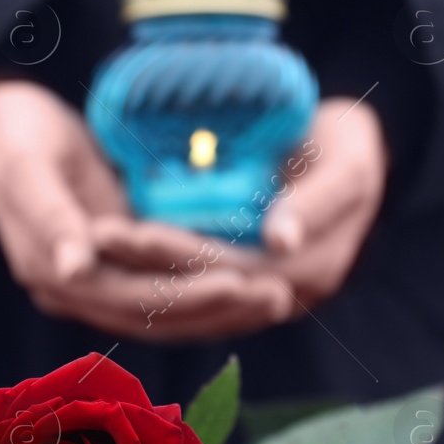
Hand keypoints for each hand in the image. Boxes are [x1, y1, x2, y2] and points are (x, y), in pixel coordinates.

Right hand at [0, 79, 294, 339]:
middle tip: (281, 296)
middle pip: (157, 316)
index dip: (185, 296)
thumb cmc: (14, 133)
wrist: (6, 118)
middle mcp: (77, 290)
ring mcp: (100, 281)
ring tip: (281, 298)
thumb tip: (73, 269)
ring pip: (168, 314)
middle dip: (219, 309)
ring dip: (224, 311)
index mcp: (53, 273)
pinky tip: (254, 284)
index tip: (239, 283)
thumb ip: (48, 216)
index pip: (130, 299)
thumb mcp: (23, 165)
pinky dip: (211, 293)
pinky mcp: (121, 266)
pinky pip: (171, 291)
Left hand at [93, 96, 387, 318]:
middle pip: (197, 286)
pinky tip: (108, 246)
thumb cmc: (351, 148)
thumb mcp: (349, 167)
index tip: (129, 232)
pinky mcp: (233, 276)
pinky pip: (183, 282)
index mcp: (306, 273)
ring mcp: (254, 291)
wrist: (350, 153)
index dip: (176, 254)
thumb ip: (318, 203)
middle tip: (94, 234)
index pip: (228, 270)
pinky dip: (146, 266)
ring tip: (92, 239)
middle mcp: (279, 295)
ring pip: (185, 292)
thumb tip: (281, 242)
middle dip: (141, 262)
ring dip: (135, 269)